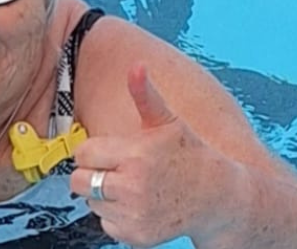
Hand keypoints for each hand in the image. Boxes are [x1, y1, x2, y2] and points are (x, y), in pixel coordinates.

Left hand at [71, 65, 225, 247]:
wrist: (219, 197)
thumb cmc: (189, 153)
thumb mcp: (167, 121)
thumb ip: (145, 94)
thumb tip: (137, 65)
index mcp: (135, 155)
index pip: (82, 154)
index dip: (93, 151)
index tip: (112, 151)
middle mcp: (133, 186)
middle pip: (77, 181)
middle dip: (91, 174)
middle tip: (116, 170)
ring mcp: (135, 214)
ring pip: (91, 203)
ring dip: (104, 196)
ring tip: (132, 186)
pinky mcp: (137, 236)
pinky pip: (106, 224)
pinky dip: (116, 217)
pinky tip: (138, 205)